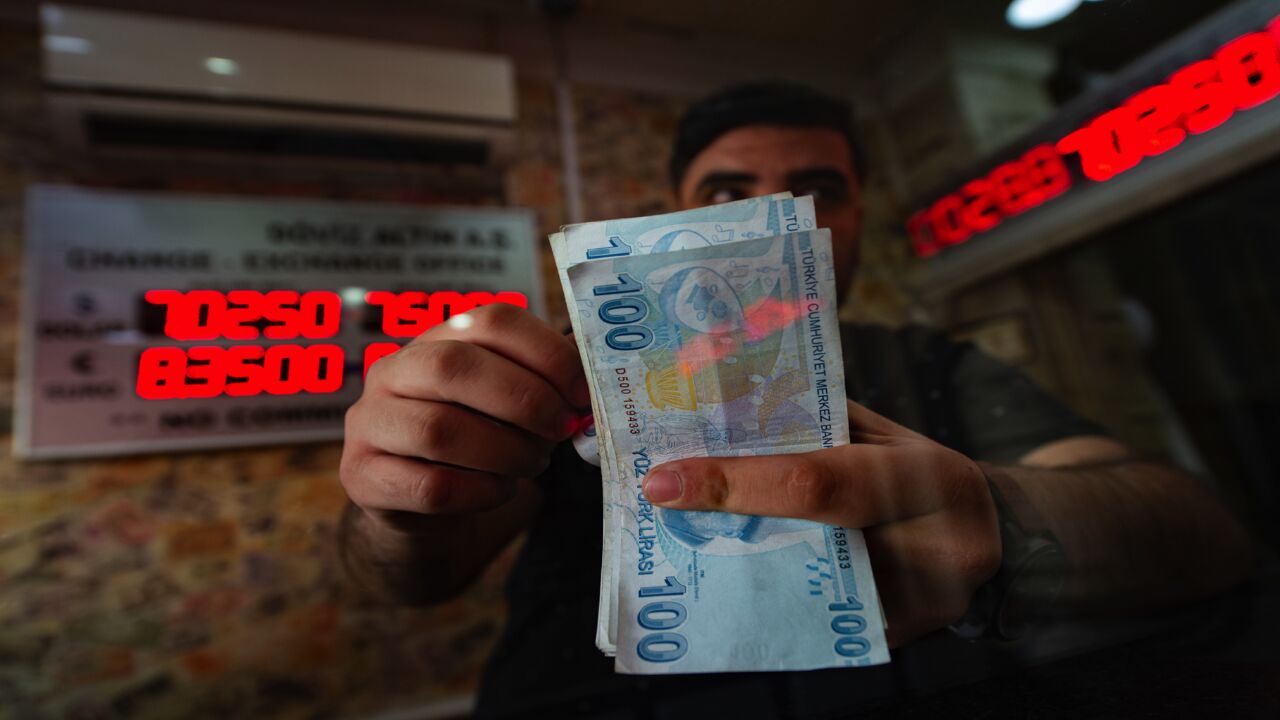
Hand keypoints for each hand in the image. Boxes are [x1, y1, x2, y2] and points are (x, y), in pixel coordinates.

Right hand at [341, 304, 589, 530]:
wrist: (421, 510)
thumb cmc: (478, 445)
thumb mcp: (508, 406)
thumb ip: (544, 386)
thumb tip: (595, 381)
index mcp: (437, 338)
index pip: (490, 320)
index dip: (545, 353)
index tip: (582, 393)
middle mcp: (393, 371)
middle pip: (455, 367)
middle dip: (524, 401)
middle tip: (560, 431)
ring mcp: (369, 423)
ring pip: (440, 430)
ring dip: (504, 452)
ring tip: (532, 465)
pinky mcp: (362, 478)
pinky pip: (429, 487)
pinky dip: (479, 492)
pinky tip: (499, 491)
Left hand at [641, 399, 1000, 646]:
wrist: (995, 531)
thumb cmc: (917, 470)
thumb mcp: (881, 433)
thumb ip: (814, 423)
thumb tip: (719, 420)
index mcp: (932, 476)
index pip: (816, 483)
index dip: (735, 483)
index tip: (666, 481)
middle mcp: (939, 547)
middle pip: (804, 546)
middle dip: (725, 525)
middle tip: (663, 507)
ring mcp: (926, 606)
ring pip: (803, 591)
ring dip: (738, 565)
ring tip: (686, 537)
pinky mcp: (903, 640)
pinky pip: (819, 623)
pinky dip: (772, 598)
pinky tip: (731, 578)